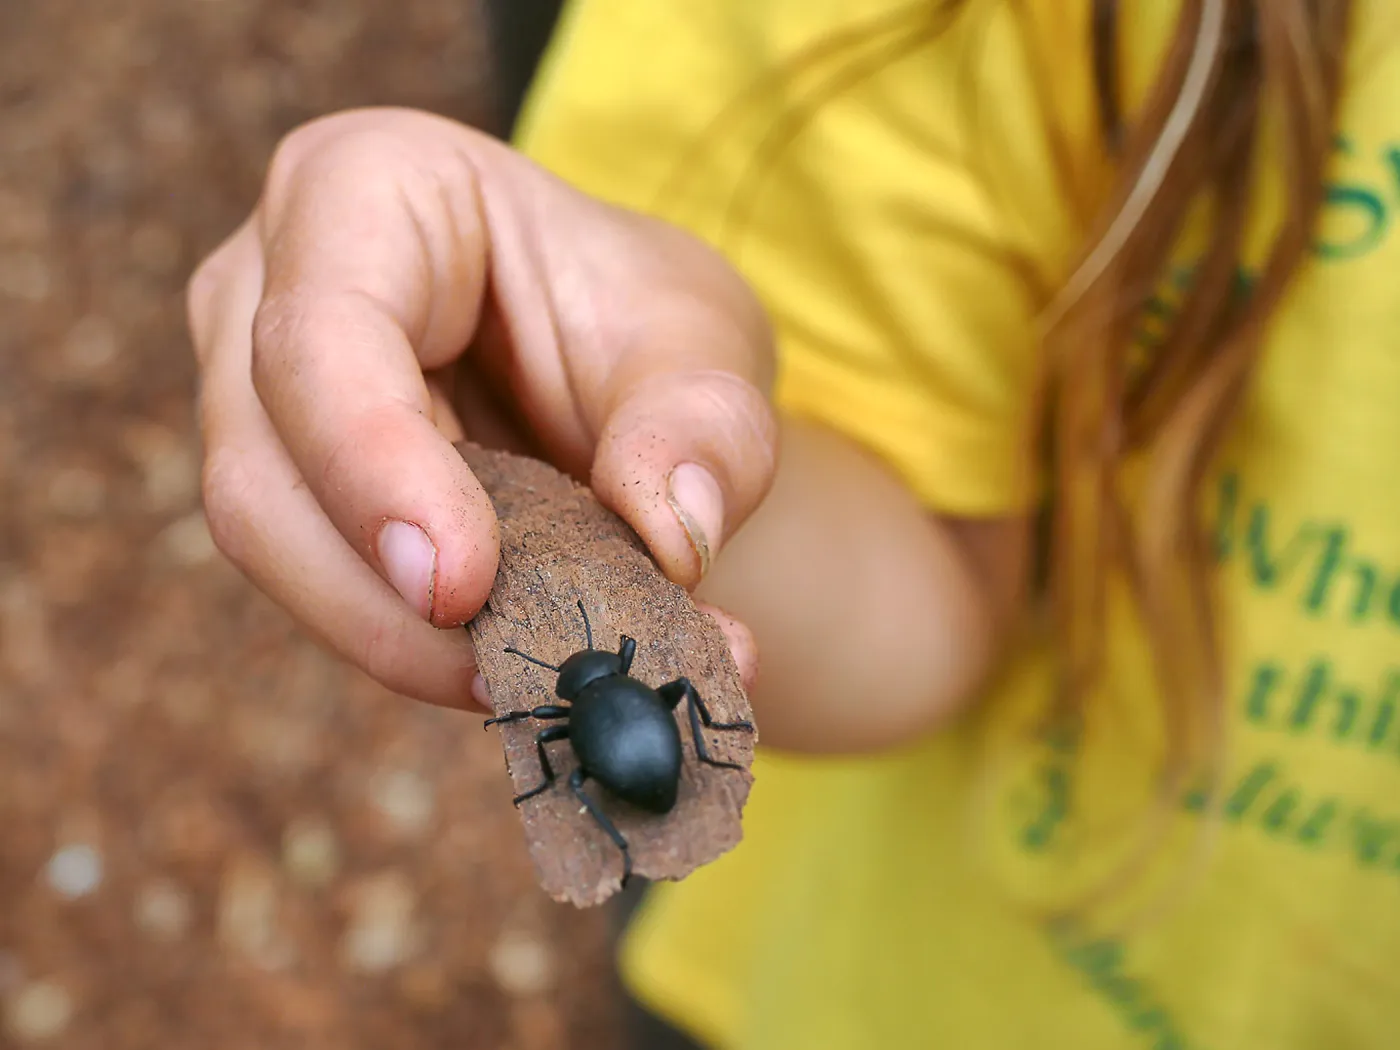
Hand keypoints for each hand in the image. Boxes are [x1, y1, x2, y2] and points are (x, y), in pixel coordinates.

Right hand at [187, 108, 776, 710]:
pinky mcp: (285, 487)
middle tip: (520, 673)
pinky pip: (321, 587)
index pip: (325, 333)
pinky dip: (416, 648)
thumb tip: (675, 535)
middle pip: (267, 469)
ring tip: (545, 680)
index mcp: (364, 189)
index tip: (460, 583)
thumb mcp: (703, 343)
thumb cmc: (637, 311)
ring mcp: (258, 393)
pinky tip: (515, 668)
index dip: (375, 467)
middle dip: (387, 600)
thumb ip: (703, 426)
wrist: (614, 368)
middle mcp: (271, 286)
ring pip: (274, 549)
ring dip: (404, 643)